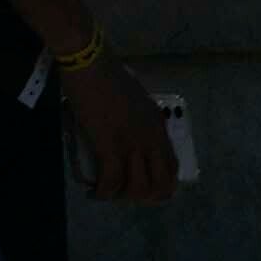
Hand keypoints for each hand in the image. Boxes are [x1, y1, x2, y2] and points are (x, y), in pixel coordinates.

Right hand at [61, 52, 186, 204]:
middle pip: (160, 185)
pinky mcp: (110, 145)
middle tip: (123, 194)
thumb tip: (129, 137)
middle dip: (143, 198)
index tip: (142, 190)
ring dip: (121, 196)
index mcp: (158, 125)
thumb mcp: (134, 100)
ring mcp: (132, 142)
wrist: (89, 62)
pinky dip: (103, 193)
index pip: (172, 167)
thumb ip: (138, 120)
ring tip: (106, 192)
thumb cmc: (106, 75)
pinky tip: (93, 192)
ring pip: (137, 188)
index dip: (160, 187)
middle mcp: (151, 138)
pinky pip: (112, 181)